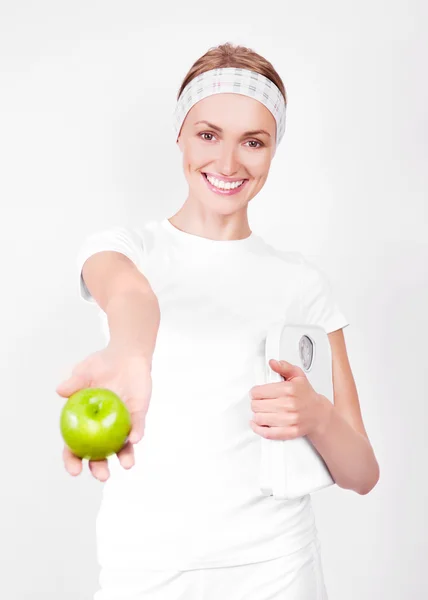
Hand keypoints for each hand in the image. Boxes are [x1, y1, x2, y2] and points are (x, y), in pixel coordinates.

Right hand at [56, 345, 151, 481]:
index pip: (74, 446)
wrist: (126, 354)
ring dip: (125, 457)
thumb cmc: (101, 364)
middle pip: (99, 453)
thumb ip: (74, 382)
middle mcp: (102, 427)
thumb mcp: (84, 371)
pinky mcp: (138, 414)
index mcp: (83, 422)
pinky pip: (137, 426)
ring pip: (122, 445)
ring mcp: (121, 422)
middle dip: (100, 468)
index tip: (75, 470)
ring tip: (127, 465)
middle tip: (103, 476)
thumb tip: (61, 391)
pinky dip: (136, 432)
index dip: (73, 460)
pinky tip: (136, 439)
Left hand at [249, 359, 330, 439]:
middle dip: (255, 403)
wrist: (319, 414)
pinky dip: (259, 429)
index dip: (254, 392)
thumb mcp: (297, 376)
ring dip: (257, 415)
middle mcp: (289, 405)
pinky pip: (268, 433)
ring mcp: (290, 419)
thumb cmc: (306, 395)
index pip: (258, 392)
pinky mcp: (290, 431)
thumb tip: (273, 363)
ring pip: (260, 419)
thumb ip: (284, 367)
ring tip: (261, 412)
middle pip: (257, 406)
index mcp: (289, 390)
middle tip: (259, 402)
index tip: (256, 393)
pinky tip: (257, 424)